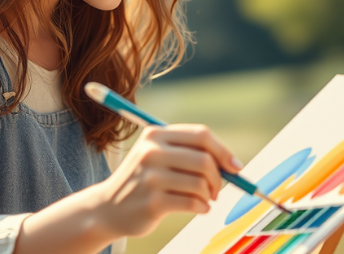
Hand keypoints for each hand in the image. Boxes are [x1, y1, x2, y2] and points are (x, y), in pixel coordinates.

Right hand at [93, 124, 242, 237]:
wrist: (108, 207)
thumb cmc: (143, 180)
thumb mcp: (157, 155)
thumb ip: (189, 152)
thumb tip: (232, 163)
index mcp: (155, 135)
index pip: (201, 135)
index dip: (223, 151)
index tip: (235, 166)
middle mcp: (152, 152)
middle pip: (204, 159)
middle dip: (219, 177)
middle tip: (216, 189)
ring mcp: (151, 177)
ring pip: (200, 183)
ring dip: (209, 195)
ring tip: (203, 199)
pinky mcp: (153, 202)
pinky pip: (193, 203)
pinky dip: (202, 207)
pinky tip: (198, 208)